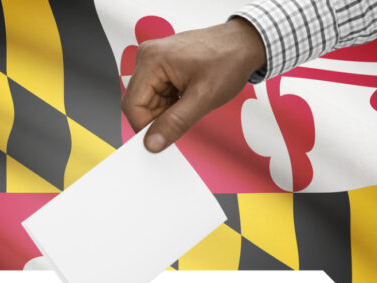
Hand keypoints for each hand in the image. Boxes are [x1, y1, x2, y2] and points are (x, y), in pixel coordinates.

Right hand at [121, 17, 265, 152]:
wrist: (244, 44)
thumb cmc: (228, 60)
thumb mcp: (203, 98)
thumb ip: (175, 123)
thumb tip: (152, 143)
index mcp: (151, 60)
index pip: (132, 106)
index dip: (145, 128)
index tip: (160, 141)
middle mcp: (147, 57)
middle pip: (139, 104)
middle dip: (159, 118)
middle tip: (185, 117)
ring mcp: (153, 61)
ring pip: (148, 102)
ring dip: (167, 111)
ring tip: (191, 102)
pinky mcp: (161, 66)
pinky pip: (157, 95)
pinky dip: (171, 104)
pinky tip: (188, 97)